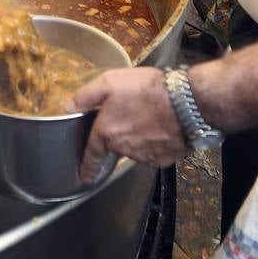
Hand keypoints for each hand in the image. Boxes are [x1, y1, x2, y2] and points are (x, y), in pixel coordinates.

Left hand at [72, 67, 188, 179]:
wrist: (187, 102)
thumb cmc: (148, 90)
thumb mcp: (109, 82)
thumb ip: (86, 96)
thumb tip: (70, 107)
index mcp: (107, 132)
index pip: (92, 154)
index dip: (87, 166)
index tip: (85, 176)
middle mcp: (124, 149)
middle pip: (116, 144)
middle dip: (120, 133)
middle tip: (132, 114)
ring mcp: (144, 156)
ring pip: (135, 148)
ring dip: (138, 137)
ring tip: (149, 116)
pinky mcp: (163, 159)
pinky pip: (154, 152)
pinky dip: (155, 142)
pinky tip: (161, 127)